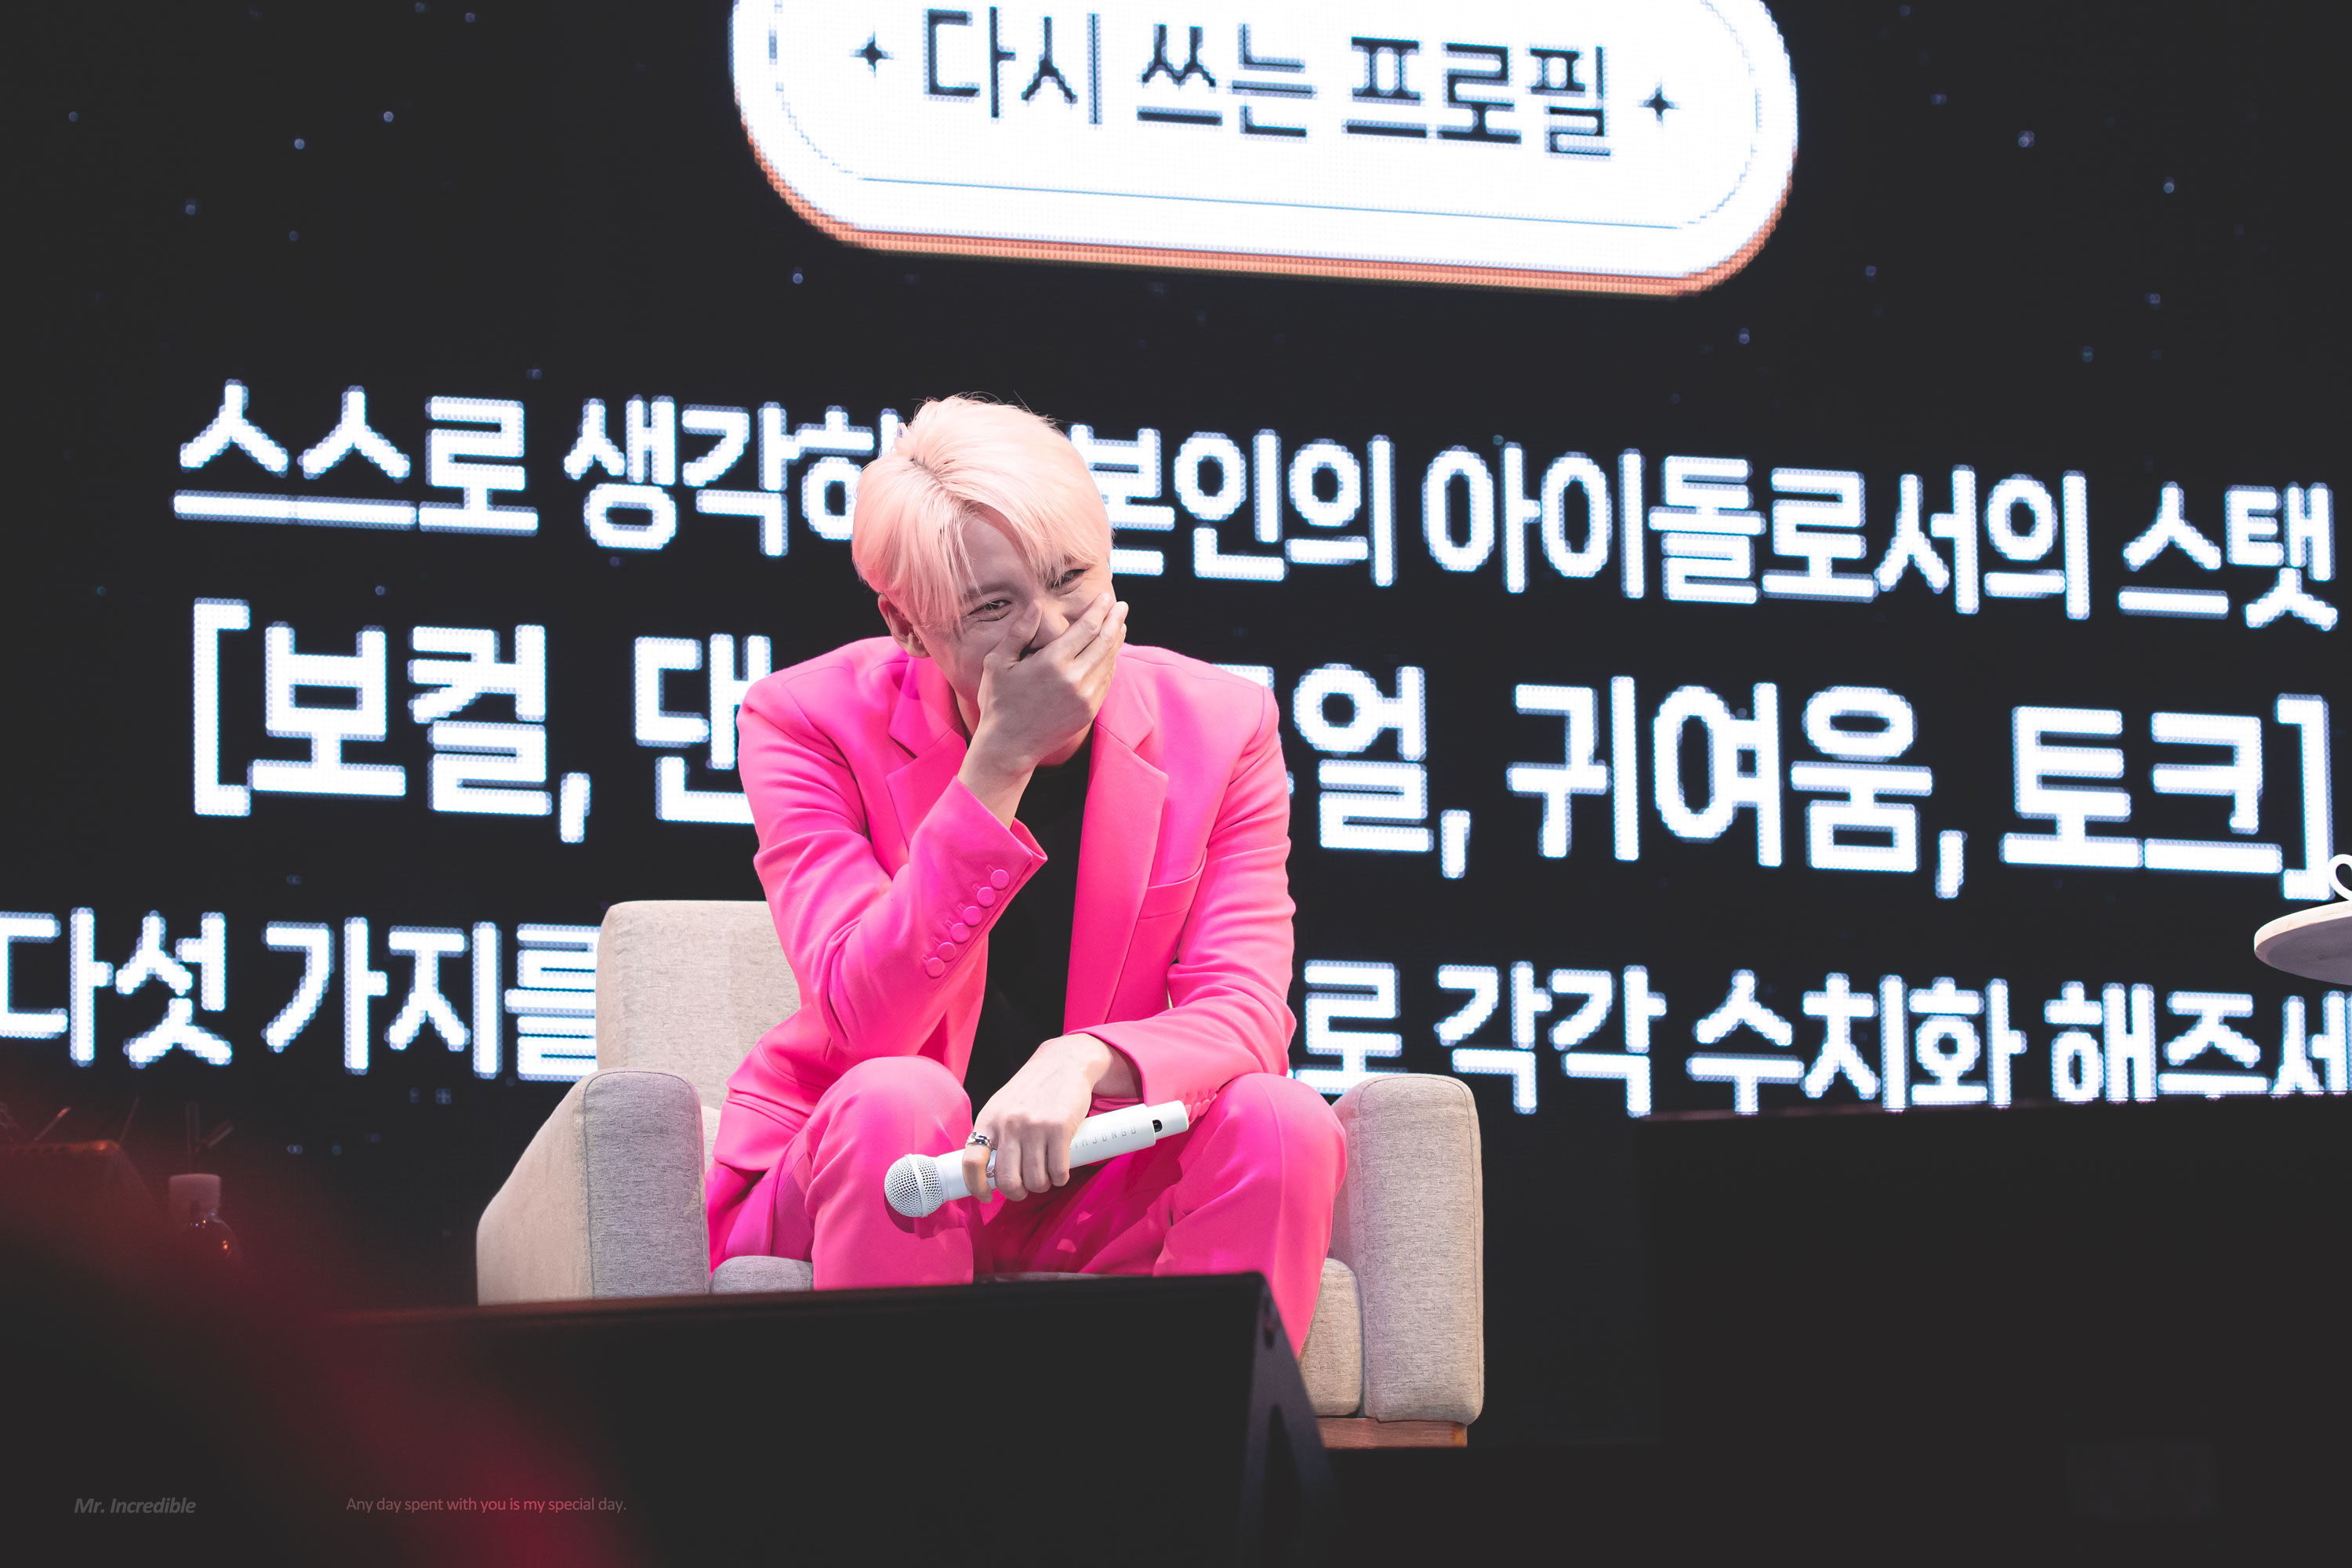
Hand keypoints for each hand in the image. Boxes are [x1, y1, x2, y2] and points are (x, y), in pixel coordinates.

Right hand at [959, 594, 1126, 817]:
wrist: (1009, 746)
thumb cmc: (999, 701)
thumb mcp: (998, 663)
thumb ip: (1018, 633)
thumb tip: (1037, 606)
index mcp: (1052, 662)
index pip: (1087, 628)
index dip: (1100, 609)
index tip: (1107, 597)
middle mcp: (1074, 679)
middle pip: (1105, 641)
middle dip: (1115, 620)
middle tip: (1121, 605)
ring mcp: (1085, 697)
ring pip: (1108, 661)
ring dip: (1116, 639)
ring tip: (1119, 624)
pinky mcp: (1089, 711)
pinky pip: (1106, 680)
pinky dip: (1111, 662)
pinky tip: (1110, 652)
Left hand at [963, 1034, 1137, 1202]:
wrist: (1064, 1063)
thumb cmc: (1032, 1090)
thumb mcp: (1003, 1106)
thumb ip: (995, 1134)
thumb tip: (990, 1173)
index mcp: (989, 1119)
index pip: (971, 1161)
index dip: (976, 1186)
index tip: (987, 1195)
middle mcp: (1009, 1124)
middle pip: (1007, 1179)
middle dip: (1018, 1192)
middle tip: (1026, 1188)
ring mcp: (1035, 1126)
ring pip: (1035, 1180)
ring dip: (1042, 1185)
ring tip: (1046, 1176)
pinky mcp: (1060, 1128)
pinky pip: (1058, 1171)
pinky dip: (1060, 1178)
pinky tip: (1061, 1172)